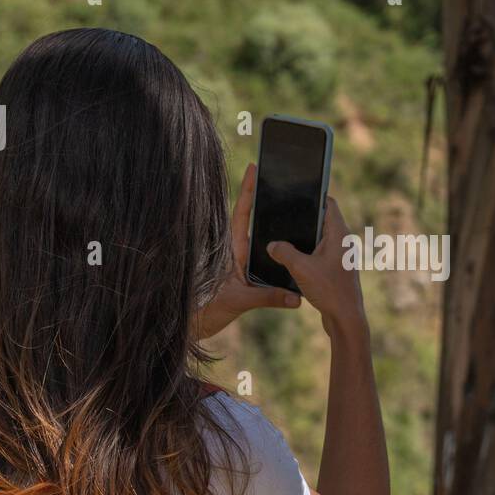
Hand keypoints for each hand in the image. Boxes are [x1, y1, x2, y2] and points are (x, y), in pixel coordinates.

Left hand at [195, 163, 300, 339]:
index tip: (254, 168)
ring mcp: (241, 262)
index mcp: (232, 250)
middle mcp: (236, 252)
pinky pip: (264, 255)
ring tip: (288, 201)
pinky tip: (290, 241)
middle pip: (252, 218)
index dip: (248, 190)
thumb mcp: (240, 301)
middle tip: (277, 175)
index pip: (241, 213)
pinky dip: (276, 247)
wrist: (198, 326)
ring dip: (271, 221)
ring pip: (260, 236)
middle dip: (263, 197)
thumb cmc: (209, 310)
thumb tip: (296, 298)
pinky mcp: (245, 274)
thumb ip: (268, 297)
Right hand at [267, 197, 366, 339]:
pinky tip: (291, 259)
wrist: (345, 319)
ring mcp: (340, 256)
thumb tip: (272, 244)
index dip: (314, 195)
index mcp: (339, 233)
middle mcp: (342, 241)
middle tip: (284, 214)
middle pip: (322, 220)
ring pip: (319, 238)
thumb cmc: (329, 290)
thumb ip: (284, 252)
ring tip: (283, 237)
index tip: (297, 191)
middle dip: (304, 218)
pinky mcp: (336, 269)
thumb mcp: (301, 268)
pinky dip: (307, 253)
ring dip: (304, 238)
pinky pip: (319, 254)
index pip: (328, 203)